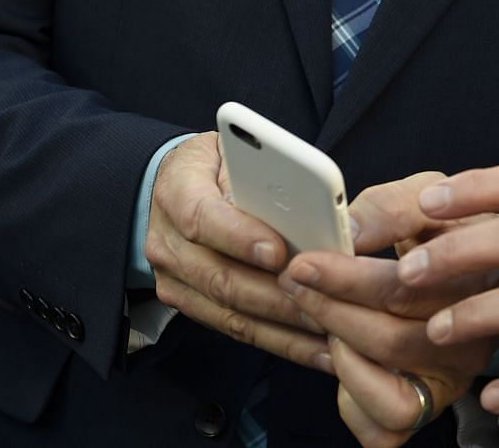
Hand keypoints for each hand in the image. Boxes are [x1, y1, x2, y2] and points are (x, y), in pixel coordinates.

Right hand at [143, 133, 328, 370]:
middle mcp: (167, 242)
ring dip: (283, 328)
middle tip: (323, 303)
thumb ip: (259, 172)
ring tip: (331, 334)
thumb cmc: (216, 164)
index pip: (203, 218)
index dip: (240, 237)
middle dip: (275, 295)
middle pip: (220, 277)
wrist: (170, 186)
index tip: (280, 252)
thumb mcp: (232, 150)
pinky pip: (234, 328)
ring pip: (230, 312)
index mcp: (176, 192)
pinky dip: (278, 341)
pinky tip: (316, 348)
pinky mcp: (187, 304)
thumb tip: (305, 205)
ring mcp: (173, 279)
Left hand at [282, 173, 498, 446]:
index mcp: (482, 280)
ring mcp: (455, 378)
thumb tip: (349, 231)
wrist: (473, 268)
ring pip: (389, 390)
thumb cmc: (443, 232)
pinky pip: (385, 425)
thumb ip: (390, 208)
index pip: (407, 289)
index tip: (306, 263)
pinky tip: (344, 357)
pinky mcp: (430, 407)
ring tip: (321, 315)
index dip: (347, 279)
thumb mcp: (426, 200)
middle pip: (392, 340)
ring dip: (340, 352)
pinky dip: (352, 398)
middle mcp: (476, 338)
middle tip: (294, 282)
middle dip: (330, 310)